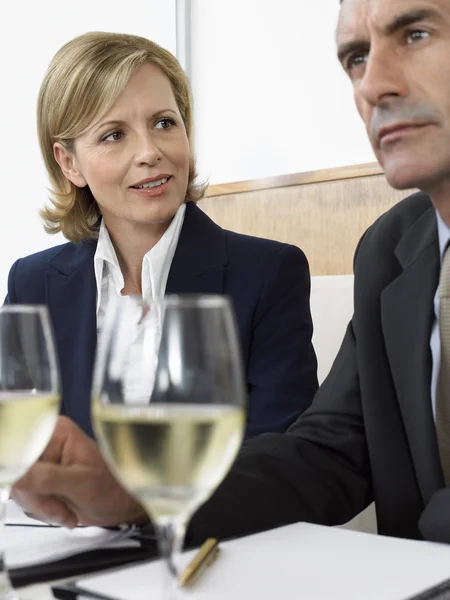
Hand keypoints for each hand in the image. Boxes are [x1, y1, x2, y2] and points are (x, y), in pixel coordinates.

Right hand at [11, 416, 147, 527]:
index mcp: (56, 432)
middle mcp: (46, 442)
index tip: (25, 488)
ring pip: (18, 487)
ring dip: (41, 506)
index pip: (21, 448)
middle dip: (36, 497)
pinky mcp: (39, 478)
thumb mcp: (81, 484)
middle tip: (59, 509)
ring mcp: (41, 461)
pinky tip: (62, 510)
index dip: (20, 472)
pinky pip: (24, 496)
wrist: (119, 504)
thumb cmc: (111, 487)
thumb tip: (17, 475)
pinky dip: (42, 510)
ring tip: (66, 510)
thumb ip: (46, 478)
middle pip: (16, 470)